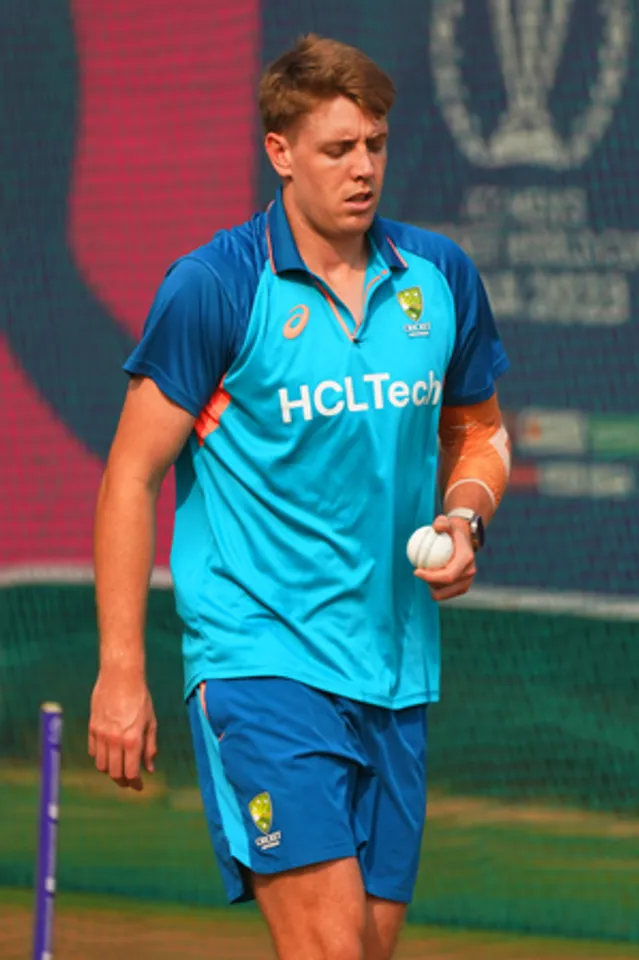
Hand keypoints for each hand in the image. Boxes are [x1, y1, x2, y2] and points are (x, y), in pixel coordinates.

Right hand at [88, 667, 156, 790]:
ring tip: (119, 767)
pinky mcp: (92, 728)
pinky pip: (93, 751)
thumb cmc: (140, 697)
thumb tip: (149, 768)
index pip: (131, 772)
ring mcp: (101, 735)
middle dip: (123, 781)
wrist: (120, 676)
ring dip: (110, 770)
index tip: (139, 787)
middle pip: (114, 773)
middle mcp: (115, 741)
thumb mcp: (151, 721)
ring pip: (101, 765)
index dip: (135, 784)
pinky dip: (100, 757)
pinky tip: (109, 753)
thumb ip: (150, 746)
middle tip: (129, 781)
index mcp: (133, 740)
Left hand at [414, 514, 476, 601]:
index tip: (416, 571)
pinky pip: (446, 593)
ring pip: (445, 593)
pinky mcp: (463, 586)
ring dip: (432, 586)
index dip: (430, 577)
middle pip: (445, 587)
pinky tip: (428, 578)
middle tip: (418, 572)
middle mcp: (470, 572)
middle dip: (429, 582)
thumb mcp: (447, 522)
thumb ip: (442, 522)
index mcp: (466, 559)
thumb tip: (436, 527)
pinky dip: (436, 588)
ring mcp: (468, 581)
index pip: (447, 576)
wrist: (464, 538)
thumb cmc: (452, 530)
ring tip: (425, 573)